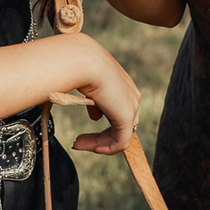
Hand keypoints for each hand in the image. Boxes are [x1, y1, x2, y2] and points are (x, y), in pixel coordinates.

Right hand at [67, 36, 140, 154]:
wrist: (83, 61)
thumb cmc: (79, 67)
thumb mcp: (89, 86)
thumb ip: (96, 103)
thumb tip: (96, 116)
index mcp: (123, 86)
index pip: (118, 112)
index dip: (102, 124)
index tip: (83, 131)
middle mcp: (131, 96)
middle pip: (120, 126)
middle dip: (99, 137)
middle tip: (78, 142)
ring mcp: (131, 107)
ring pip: (120, 136)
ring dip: (98, 144)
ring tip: (78, 144)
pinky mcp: (126, 117)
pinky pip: (119, 142)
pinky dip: (104, 148)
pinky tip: (87, 146)